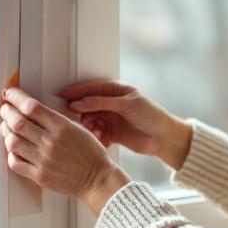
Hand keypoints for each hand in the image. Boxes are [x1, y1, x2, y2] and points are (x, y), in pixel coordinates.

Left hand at [0, 87, 130, 214]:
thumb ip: (56, 118)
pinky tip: (14, 149)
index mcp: (62, 127)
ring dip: (6, 132)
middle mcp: (51, 143)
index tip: (10, 94)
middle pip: (17, 122)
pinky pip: (15, 163)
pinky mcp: (40, 176)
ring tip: (7, 128)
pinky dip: (11, 154)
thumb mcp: (78, 127)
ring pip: (13, 142)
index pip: (32, 107)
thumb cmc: (90, 154)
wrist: (98, 179)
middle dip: (6, 112)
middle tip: (5, 110)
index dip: (16, 97)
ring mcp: (44, 160)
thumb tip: (33, 109)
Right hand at [57, 80, 192, 170]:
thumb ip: (102, 102)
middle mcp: (110, 104)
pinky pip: (96, 134)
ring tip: (95, 131)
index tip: (62, 96)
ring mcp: (109, 119)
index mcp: (114, 91)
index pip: (89, 88)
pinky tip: (101, 139)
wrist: (164, 138)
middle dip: (81, 113)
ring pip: (89, 121)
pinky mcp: (110, 134)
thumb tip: (80, 102)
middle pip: (86, 106)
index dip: (75, 92)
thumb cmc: (152, 116)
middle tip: (80, 120)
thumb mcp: (127, 104)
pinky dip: (96, 137)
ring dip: (89, 127)